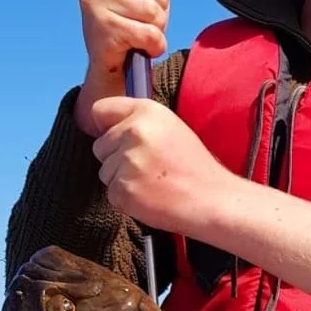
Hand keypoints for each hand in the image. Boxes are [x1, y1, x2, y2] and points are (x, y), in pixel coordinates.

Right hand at [74, 0, 171, 131]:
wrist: (114, 59)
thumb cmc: (132, 11)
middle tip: (147, 12)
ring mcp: (91, 2)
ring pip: (151, 8)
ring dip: (158, 24)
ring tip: (143, 28)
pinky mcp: (101, 31)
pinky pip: (148, 33)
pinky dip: (155, 43)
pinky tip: (144, 46)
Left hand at [90, 97, 234, 236]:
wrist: (211, 200)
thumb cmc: (193, 166)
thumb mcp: (170, 127)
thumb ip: (139, 121)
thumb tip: (107, 127)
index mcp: (147, 111)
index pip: (100, 110)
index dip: (106, 126)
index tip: (116, 138)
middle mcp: (133, 131)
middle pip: (99, 146)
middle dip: (115, 157)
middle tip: (146, 167)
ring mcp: (127, 162)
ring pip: (104, 171)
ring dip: (121, 179)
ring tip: (151, 183)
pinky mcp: (122, 190)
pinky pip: (111, 193)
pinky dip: (126, 199)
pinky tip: (149, 197)